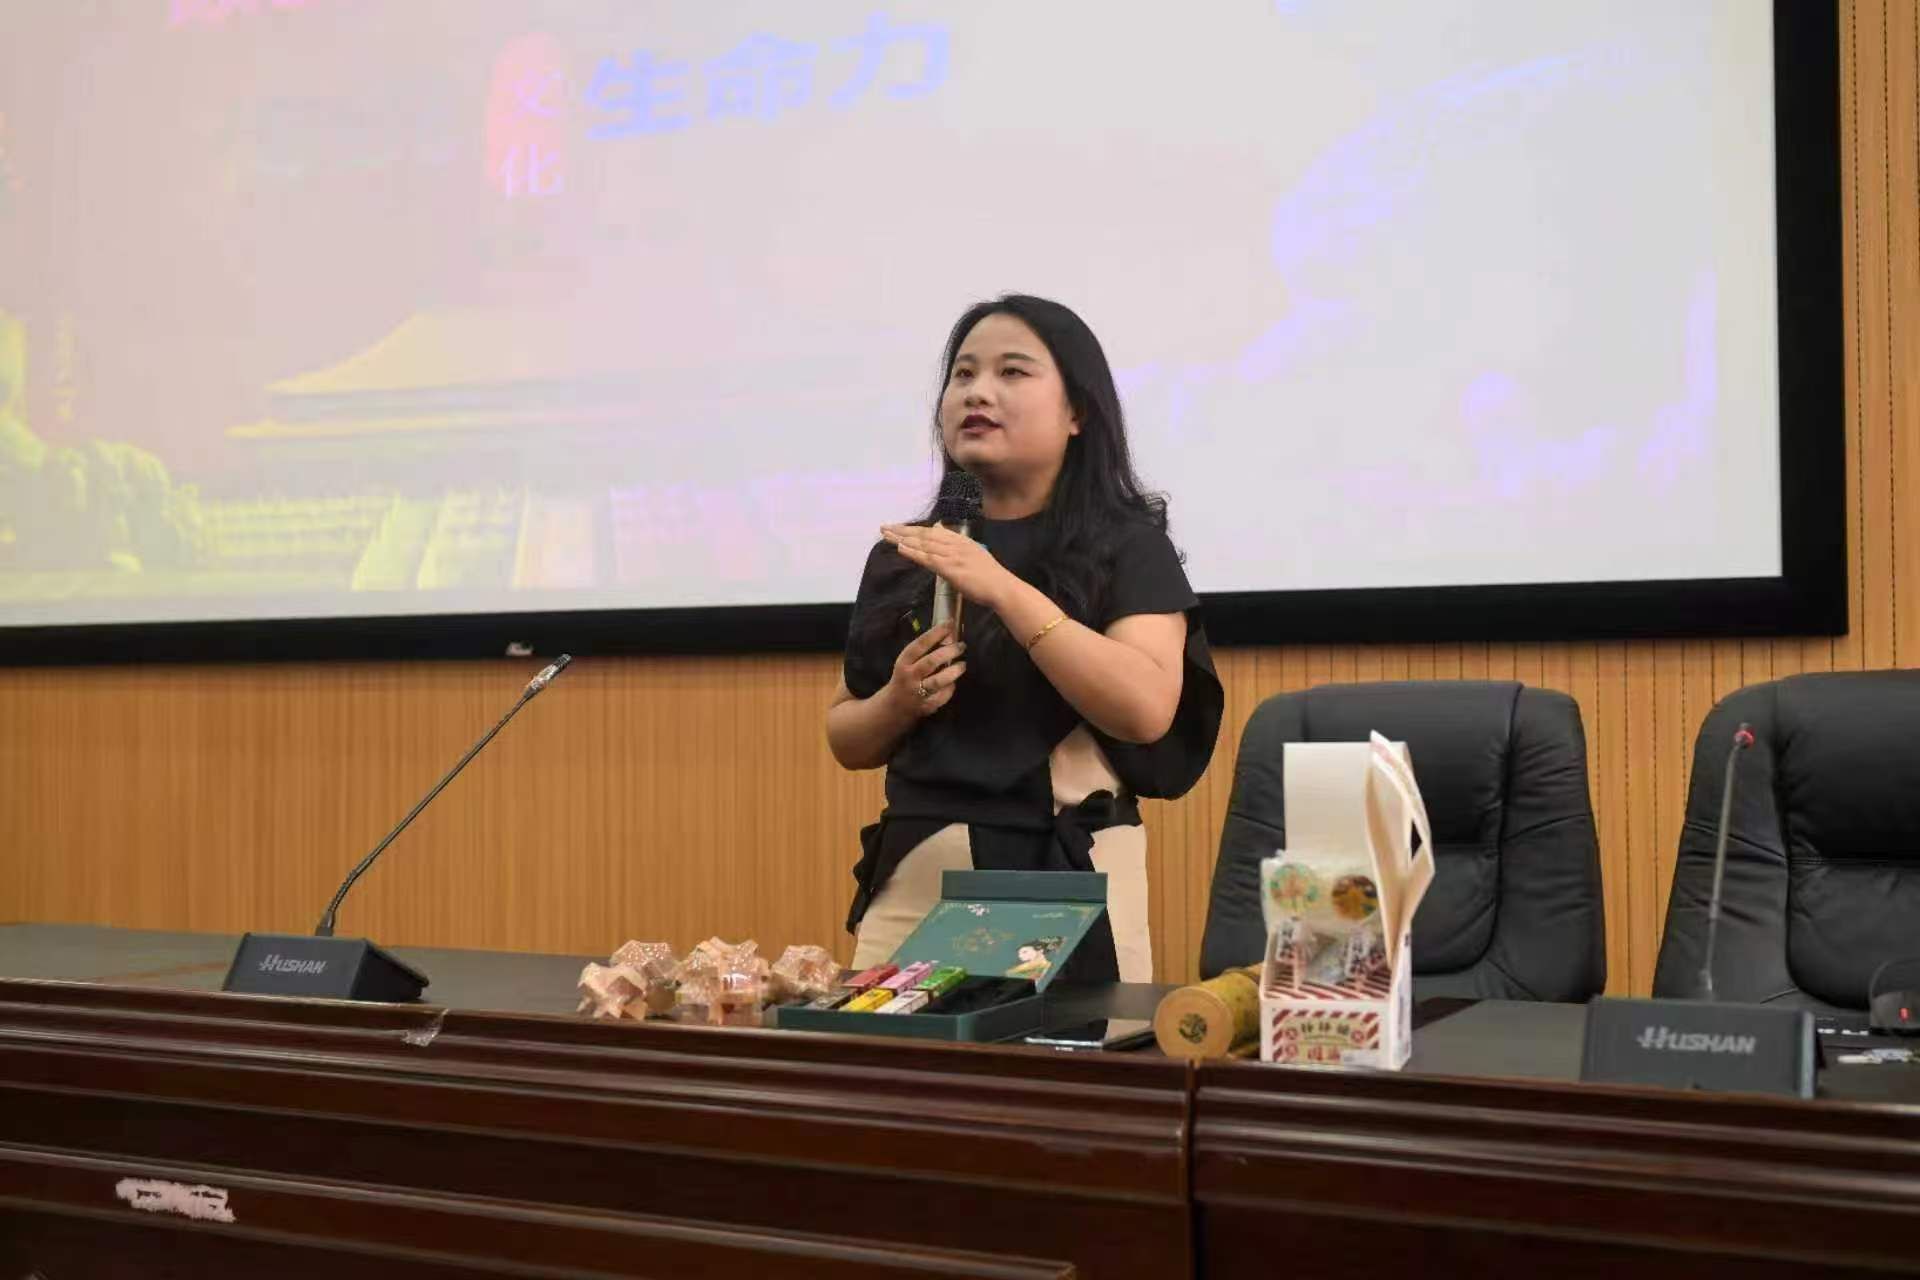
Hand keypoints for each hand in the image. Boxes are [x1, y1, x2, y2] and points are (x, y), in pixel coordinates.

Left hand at [881, 522, 1014, 610]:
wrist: (1001, 587)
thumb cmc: (989, 577)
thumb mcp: (974, 555)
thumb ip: (959, 547)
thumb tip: (945, 539)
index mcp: (961, 540)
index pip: (933, 531)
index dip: (915, 529)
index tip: (899, 527)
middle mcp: (956, 544)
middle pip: (924, 534)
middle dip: (903, 530)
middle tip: (884, 527)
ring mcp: (952, 555)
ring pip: (923, 544)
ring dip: (902, 538)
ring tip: (886, 535)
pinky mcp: (950, 568)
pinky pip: (927, 558)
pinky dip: (913, 552)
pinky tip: (900, 548)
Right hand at [884, 623, 965, 718]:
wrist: (895, 705)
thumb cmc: (905, 677)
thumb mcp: (908, 662)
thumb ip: (926, 650)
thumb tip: (949, 635)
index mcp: (904, 661)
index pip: (920, 644)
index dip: (935, 633)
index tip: (949, 623)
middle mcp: (910, 676)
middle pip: (931, 662)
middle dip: (948, 652)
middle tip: (961, 646)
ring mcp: (918, 692)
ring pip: (938, 681)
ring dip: (953, 672)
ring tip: (962, 665)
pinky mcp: (927, 705)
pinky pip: (942, 696)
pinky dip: (950, 688)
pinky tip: (953, 682)